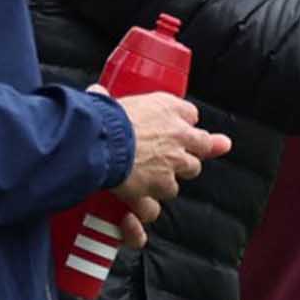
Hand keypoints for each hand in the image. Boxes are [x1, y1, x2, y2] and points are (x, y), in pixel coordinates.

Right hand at [105, 87, 230, 225]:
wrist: (101, 143)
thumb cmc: (104, 120)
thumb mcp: (108, 102)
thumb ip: (107, 99)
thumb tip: (97, 94)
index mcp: (167, 108)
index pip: (189, 113)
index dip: (183, 121)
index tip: (178, 125)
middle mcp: (178, 134)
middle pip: (202, 144)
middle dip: (195, 150)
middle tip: (182, 154)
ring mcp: (173, 162)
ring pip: (189, 172)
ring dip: (173, 176)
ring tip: (154, 178)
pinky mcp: (162, 185)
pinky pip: (162, 200)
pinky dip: (150, 205)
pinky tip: (140, 204)